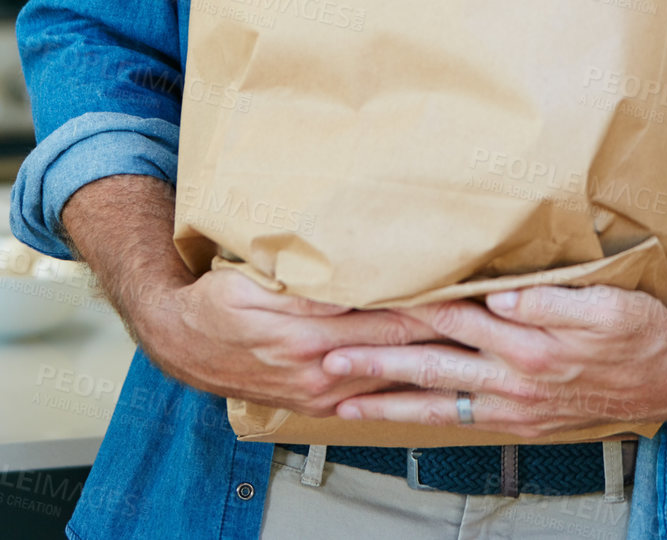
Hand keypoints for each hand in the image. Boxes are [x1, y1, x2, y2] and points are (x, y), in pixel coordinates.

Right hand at [138, 266, 447, 413]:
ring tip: (472, 335)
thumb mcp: (254, 278)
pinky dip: (405, 379)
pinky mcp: (320, 403)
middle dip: (443, 327)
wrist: (184, 345)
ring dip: (431, 356)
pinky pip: (373, 392)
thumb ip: (306, 278)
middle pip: (397, 345)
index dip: (426, 299)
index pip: (383, 314)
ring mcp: (321, 392)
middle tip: (482, 305)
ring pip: (391, 374)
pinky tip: (434, 369)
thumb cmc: (217, 302)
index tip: (462, 281)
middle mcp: (319, 369)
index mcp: (306, 334)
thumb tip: (352, 265)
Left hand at [322, 284, 666, 437]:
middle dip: (374, 366)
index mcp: (528, 344)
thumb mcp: (604, 304)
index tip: (360, 303)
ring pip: (438, 402)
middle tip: (325, 362)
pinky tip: (401, 417)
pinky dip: (424, 419)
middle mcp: (514, 379)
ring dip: (387, 403)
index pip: (450, 320)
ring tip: (342, 401)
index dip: (402, 310)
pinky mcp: (525, 418)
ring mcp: (516, 404)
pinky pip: (462, 420)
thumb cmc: (641, 331)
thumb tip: (500, 296)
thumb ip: (549, 302)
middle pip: (430, 368)